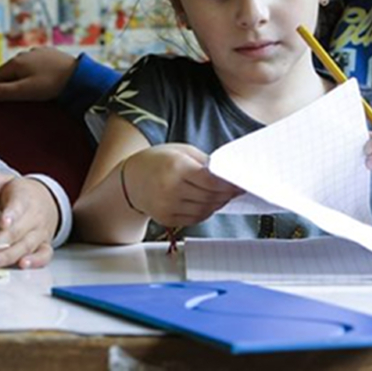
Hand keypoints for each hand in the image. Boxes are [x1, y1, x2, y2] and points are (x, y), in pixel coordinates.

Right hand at [0, 47, 77, 100]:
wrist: (80, 75)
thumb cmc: (52, 85)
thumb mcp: (25, 92)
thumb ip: (3, 92)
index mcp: (15, 62)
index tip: (5, 102)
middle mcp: (23, 53)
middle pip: (6, 72)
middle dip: (9, 85)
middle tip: (22, 99)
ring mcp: (36, 51)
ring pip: (21, 68)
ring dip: (22, 79)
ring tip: (35, 91)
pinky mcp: (48, 53)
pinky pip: (34, 64)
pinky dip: (35, 73)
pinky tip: (45, 81)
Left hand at [0, 153, 57, 268]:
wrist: (43, 201)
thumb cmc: (18, 194)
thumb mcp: (1, 182)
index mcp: (24, 198)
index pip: (18, 206)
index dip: (11, 214)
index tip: (3, 222)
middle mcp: (34, 216)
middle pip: (16, 232)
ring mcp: (40, 232)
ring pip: (25, 247)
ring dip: (8, 257)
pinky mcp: (43, 245)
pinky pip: (43, 255)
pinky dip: (36, 262)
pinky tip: (22, 266)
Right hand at [124, 143, 241, 226]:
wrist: (130, 180)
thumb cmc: (157, 161)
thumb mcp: (181, 151)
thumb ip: (205, 162)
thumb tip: (228, 174)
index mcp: (176, 167)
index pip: (211, 181)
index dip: (229, 184)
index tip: (241, 183)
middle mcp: (170, 188)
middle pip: (211, 197)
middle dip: (227, 194)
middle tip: (235, 188)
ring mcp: (168, 206)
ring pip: (206, 210)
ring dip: (218, 203)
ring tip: (221, 194)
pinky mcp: (167, 219)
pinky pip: (196, 218)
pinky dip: (206, 211)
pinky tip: (206, 201)